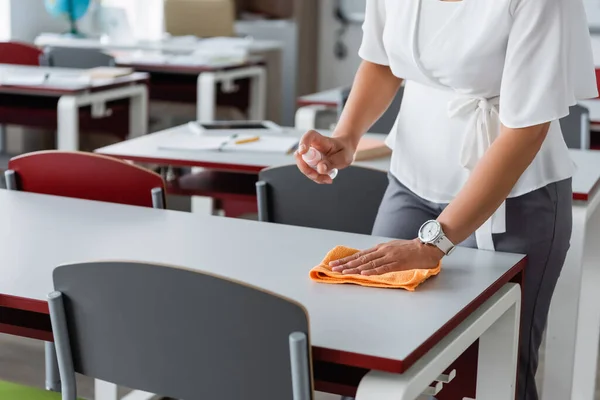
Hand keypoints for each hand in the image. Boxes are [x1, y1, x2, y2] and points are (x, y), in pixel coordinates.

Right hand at [294, 130, 355, 183]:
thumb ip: (333, 162)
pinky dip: (316, 178)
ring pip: (303, 166)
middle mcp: (311, 146)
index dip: (303, 142)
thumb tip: (320, 169)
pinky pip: (308, 172)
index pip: (309, 136)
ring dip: (313, 175)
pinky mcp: (309, 164)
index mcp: (320, 139)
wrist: (344, 151)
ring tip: (328, 179)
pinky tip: (326, 178)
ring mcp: (308, 155)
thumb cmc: (344, 150)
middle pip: (300, 155)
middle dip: (307, 169)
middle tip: (318, 176)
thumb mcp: (344, 157)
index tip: (303, 151)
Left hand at [329, 239, 443, 275]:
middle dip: (345, 264)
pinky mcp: (398, 263)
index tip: (335, 264)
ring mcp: (389, 256)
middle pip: (361, 258)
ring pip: (369, 263)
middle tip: (332, 268)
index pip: (360, 255)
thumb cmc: (411, 249)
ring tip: (343, 271)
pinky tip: (363, 273)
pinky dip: (372, 271)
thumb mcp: (393, 249)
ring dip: (354, 268)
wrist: (427, 246)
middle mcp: (382, 251)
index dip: (346, 260)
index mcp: (380, 248)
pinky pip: (383, 267)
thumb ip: (381, 255)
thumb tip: (369, 261)